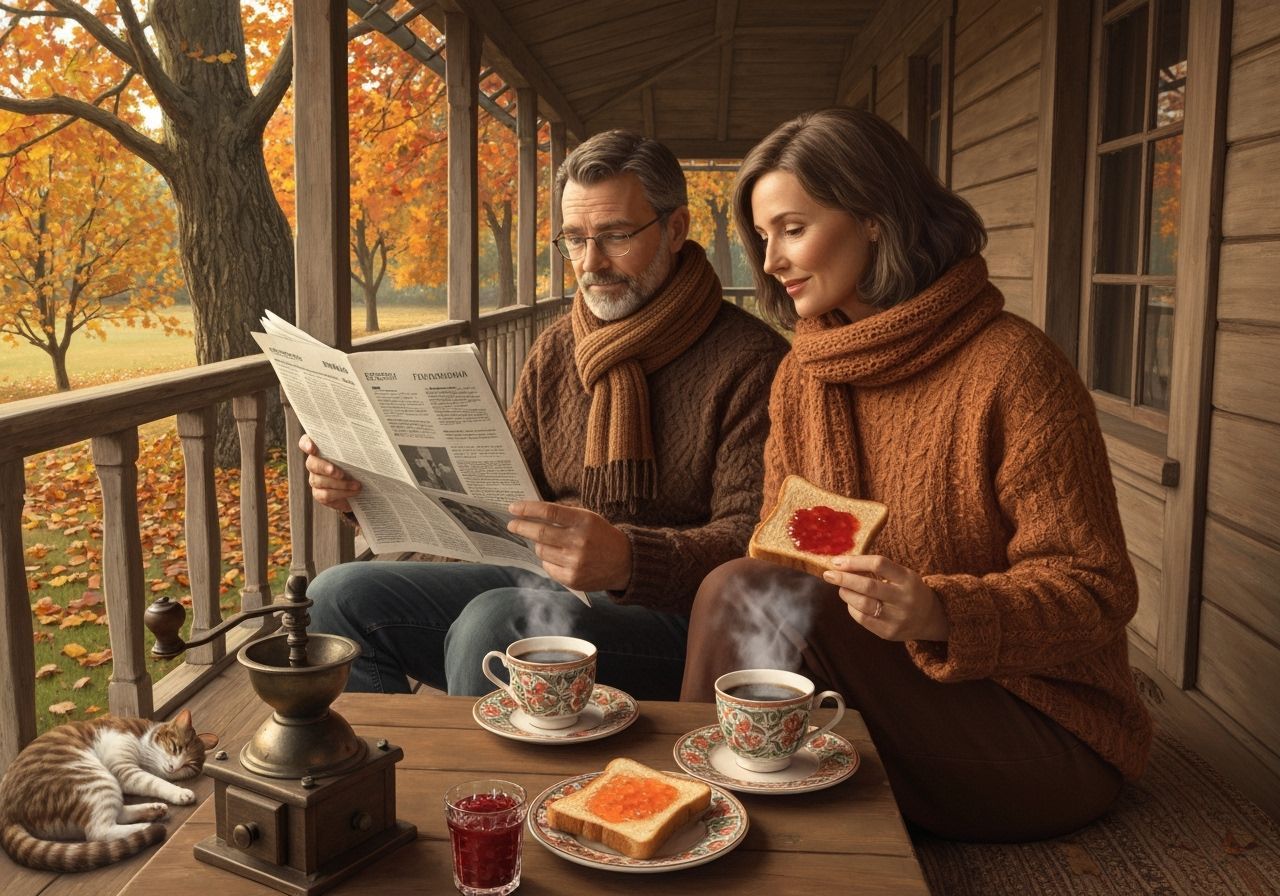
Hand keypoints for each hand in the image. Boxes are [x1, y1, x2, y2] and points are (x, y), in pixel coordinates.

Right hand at [298, 434, 361, 513]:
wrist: (362, 488)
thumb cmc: (360, 466)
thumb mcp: (360, 455)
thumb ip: (356, 448)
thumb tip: (366, 441)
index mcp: (321, 449)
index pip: (305, 442)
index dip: (306, 444)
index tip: (312, 448)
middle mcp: (315, 463)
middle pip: (311, 463)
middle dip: (325, 467)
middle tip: (340, 473)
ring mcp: (315, 479)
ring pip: (319, 481)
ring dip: (340, 484)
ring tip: (357, 484)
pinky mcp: (319, 494)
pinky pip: (325, 494)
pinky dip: (341, 493)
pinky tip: (354, 492)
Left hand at [507, 501, 631, 591]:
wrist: (626, 563)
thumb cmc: (602, 536)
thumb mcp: (588, 519)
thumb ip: (564, 516)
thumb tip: (532, 514)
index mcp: (584, 521)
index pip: (549, 513)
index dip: (528, 509)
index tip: (513, 508)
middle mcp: (579, 541)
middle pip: (540, 533)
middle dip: (521, 527)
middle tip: (511, 524)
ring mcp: (575, 562)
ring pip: (541, 551)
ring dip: (538, 545)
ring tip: (546, 543)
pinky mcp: (573, 579)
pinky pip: (548, 567)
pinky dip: (548, 560)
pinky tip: (557, 557)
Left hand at [822, 555, 950, 641]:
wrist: (932, 619)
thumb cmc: (908, 590)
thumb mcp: (902, 575)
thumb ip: (878, 569)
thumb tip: (842, 564)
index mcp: (908, 578)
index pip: (879, 564)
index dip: (855, 561)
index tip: (837, 561)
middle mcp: (904, 598)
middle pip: (868, 586)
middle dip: (844, 579)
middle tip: (828, 574)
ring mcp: (898, 618)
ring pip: (863, 605)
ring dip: (846, 594)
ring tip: (842, 588)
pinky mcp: (889, 633)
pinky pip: (863, 620)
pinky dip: (852, 609)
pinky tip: (851, 603)